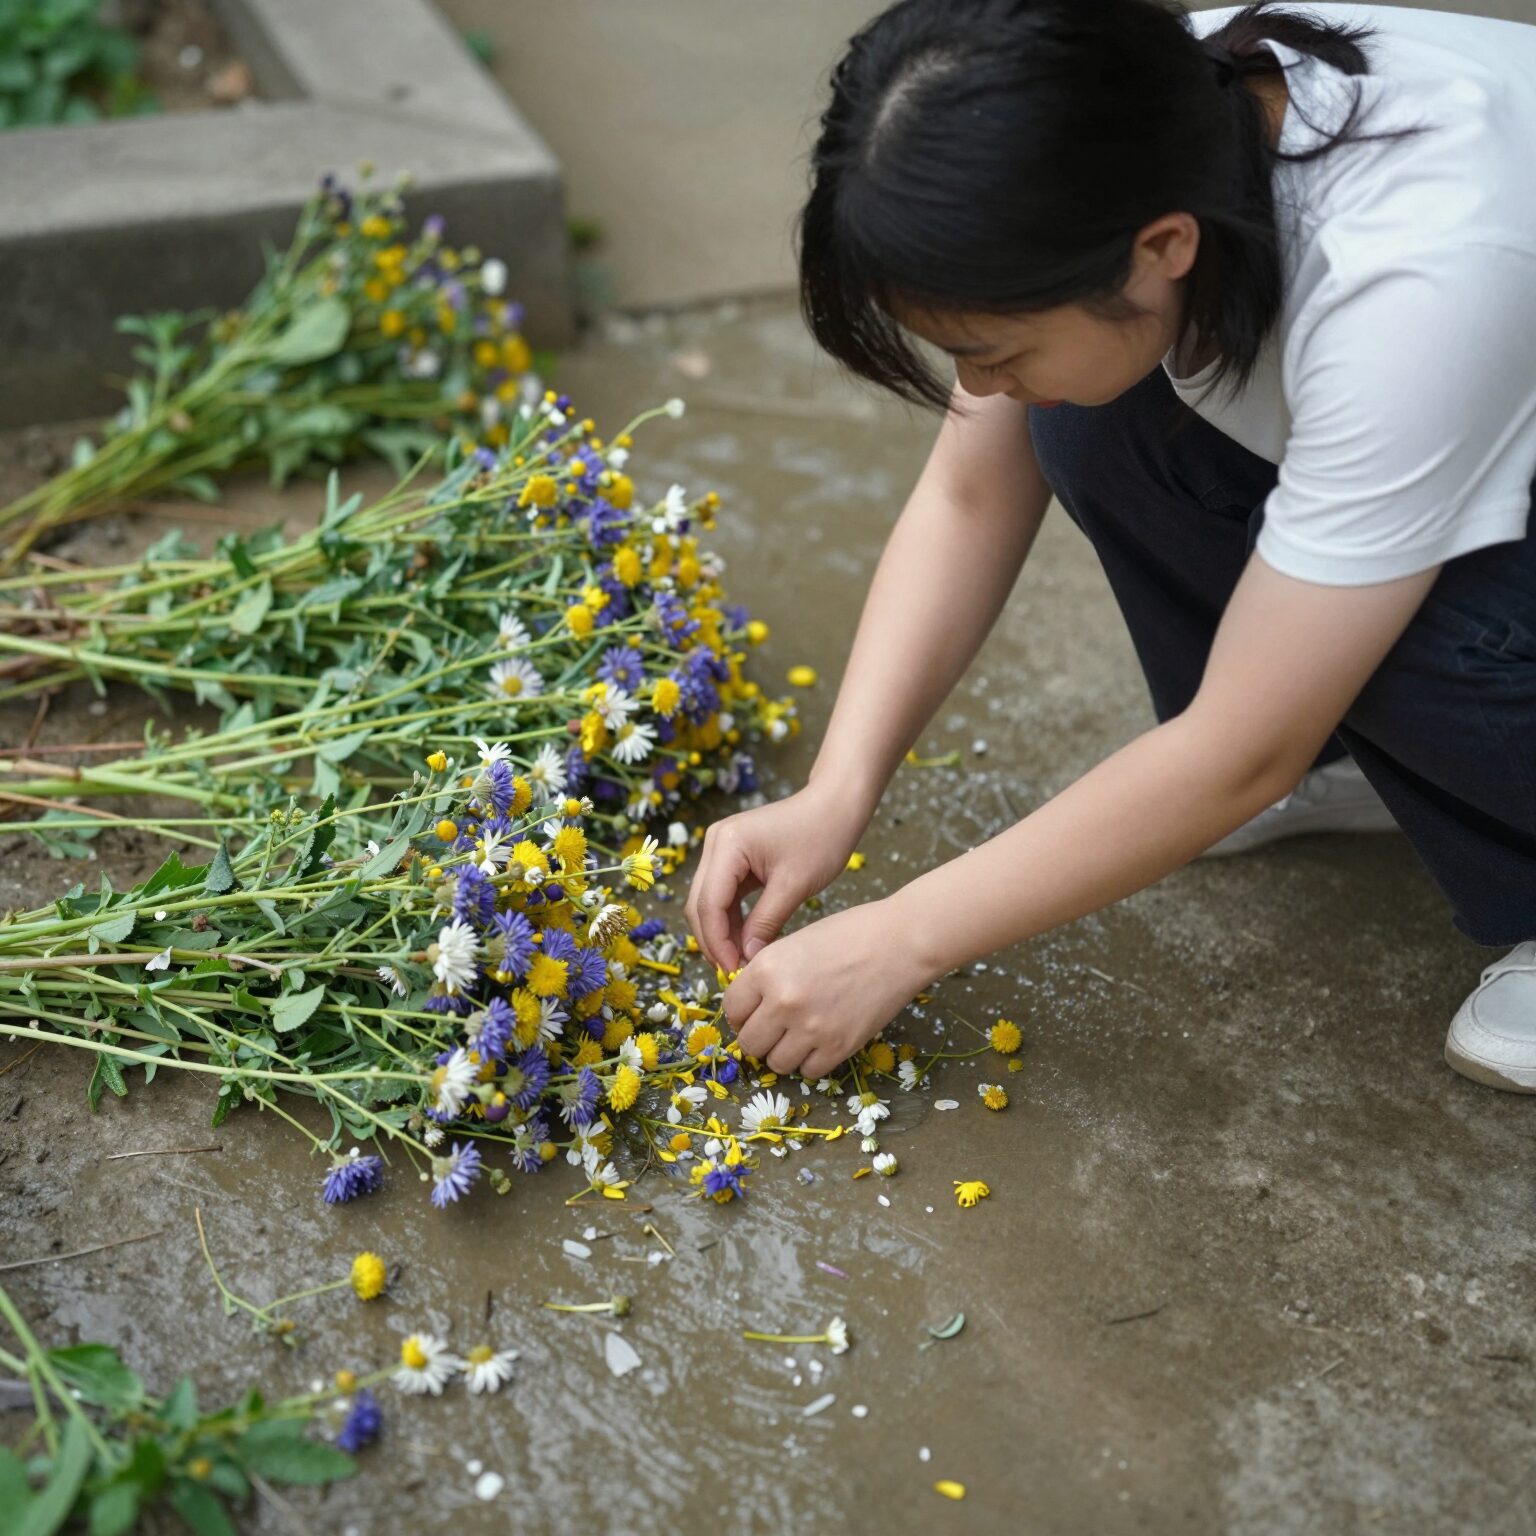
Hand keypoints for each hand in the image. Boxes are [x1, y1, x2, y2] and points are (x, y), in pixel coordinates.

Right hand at [684, 782, 869, 974]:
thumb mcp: (794, 885)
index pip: (709, 903)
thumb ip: (766, 922)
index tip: (732, 971)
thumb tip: (746, 958)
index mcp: (727, 844)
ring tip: (741, 961)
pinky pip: (723, 895)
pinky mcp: (732, 857)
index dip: (717, 942)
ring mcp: (721, 849)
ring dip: (721, 932)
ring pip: (708, 901)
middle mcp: (715, 843)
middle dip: (714, 940)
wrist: (835, 805)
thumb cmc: (822, 837)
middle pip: (700, 903)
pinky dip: (731, 919)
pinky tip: (746, 941)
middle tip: (733, 971)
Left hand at [721, 900, 928, 1078]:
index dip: (743, 1012)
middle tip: (777, 1026)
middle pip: (749, 1042)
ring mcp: (810, 1028)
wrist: (900, 942)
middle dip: (760, 1036)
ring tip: (800, 1034)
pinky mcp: (838, 1047)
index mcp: (767, 969)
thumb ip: (768, 974)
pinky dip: (811, 1060)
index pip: (732, 1009)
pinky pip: (808, 1071)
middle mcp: (782, 1002)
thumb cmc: (850, 933)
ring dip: (784, 1051)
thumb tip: (750, 1005)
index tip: (755, 1011)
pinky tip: (822, 1040)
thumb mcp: (795, 943)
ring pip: (776, 1063)